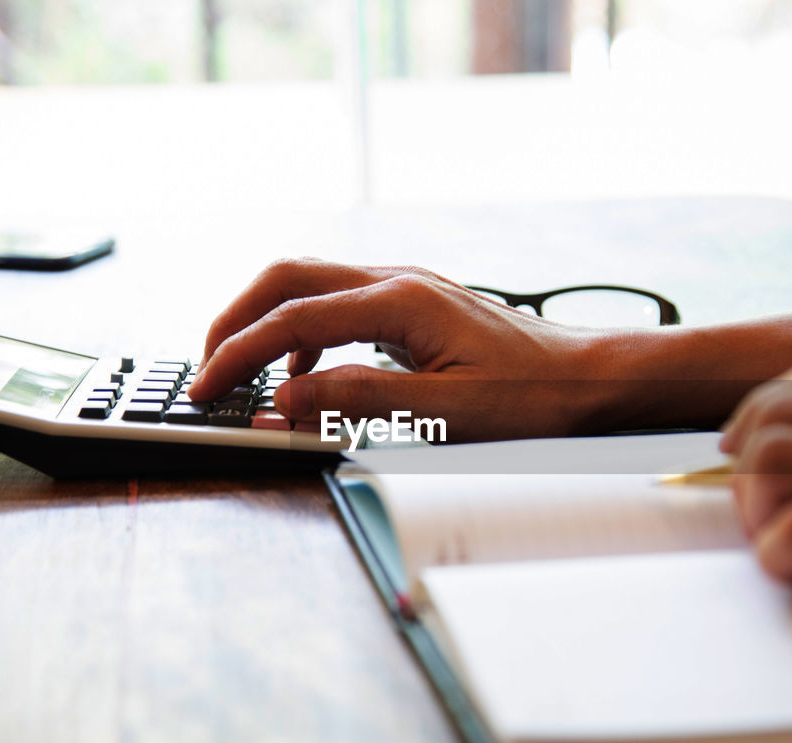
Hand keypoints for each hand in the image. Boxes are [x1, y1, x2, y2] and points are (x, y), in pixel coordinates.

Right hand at [188, 258, 625, 440]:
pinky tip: (307, 378)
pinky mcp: (413, 308)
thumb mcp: (446, 414)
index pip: (294, 320)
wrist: (586, 380)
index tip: (205, 387)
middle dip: (237, 321)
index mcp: (401, 301)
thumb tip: (285, 400)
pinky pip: (339, 307)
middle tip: (207, 368)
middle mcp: (398, 281)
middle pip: (288, 278)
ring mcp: (405, 289)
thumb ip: (361, 401)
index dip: (240, 354)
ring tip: (244, 373)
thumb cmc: (532, 398)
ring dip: (268, 324)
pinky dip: (306, 336)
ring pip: (310, 286)